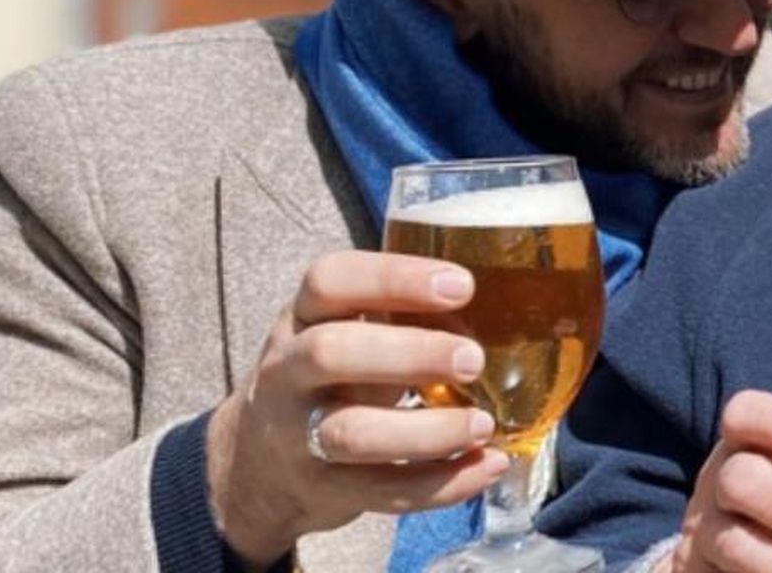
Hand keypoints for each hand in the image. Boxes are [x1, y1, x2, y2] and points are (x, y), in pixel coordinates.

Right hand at [206, 251, 509, 565]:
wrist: (260, 461)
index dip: (394, 278)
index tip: (461, 285)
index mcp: (303, 316)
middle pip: (331, 353)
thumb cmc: (335, 373)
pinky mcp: (322, 489)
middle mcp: (289, 370)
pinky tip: (487, 466)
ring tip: (483, 424)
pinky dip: (441, 485)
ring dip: (426, 432)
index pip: (329, 280)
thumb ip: (403, 313)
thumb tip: (511, 302)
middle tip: (474, 359)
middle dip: (409, 353)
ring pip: (351, 433)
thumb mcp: (349, 330)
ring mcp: (297, 435)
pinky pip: (381, 492)